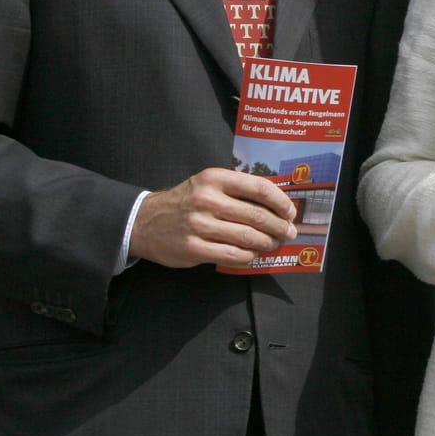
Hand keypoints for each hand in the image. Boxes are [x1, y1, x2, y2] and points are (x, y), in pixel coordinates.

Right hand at [130, 167, 296, 267]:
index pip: (259, 188)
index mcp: (214, 179)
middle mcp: (207, 200)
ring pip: (248, 237)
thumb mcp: (208, 185)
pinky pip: (233, 255)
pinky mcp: (193, 248)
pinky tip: (252, 254)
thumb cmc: (185, 201)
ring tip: (273, 244)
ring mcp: (199, 225)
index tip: (290, 212)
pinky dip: (248, 256)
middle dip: (279, 227)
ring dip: (267, 243)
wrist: (144, 222)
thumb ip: (237, 190)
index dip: (281, 202)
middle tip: (288, 233)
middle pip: (257, 215)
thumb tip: (277, 205)